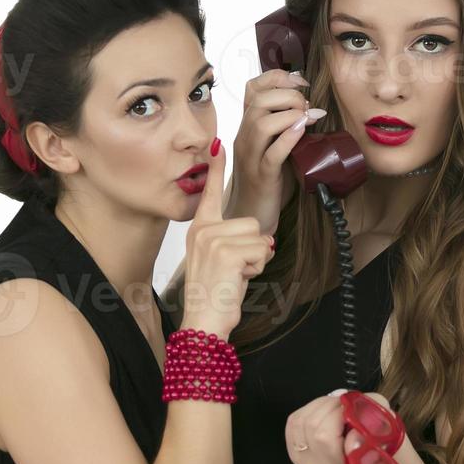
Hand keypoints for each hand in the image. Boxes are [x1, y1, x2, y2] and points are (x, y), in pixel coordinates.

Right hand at [180, 139, 274, 338]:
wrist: (204, 320)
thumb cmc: (216, 293)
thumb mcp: (221, 260)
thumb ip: (233, 241)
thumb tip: (263, 238)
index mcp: (200, 228)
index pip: (210, 193)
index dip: (215, 168)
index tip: (217, 143)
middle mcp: (202, 229)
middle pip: (251, 221)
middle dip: (254, 248)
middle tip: (236, 269)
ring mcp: (212, 239)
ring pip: (257, 234)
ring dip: (257, 258)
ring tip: (237, 274)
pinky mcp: (225, 251)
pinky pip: (259, 249)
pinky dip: (256, 267)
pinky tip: (238, 279)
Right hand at [231, 69, 323, 234]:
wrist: (252, 215)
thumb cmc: (267, 179)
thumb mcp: (272, 146)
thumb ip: (282, 127)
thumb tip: (310, 108)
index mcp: (247, 128)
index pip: (252, 88)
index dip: (278, 77)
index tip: (301, 83)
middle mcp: (245, 138)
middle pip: (258, 100)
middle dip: (288, 94)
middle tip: (307, 105)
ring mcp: (251, 157)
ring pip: (262, 123)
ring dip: (290, 113)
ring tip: (308, 118)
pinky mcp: (263, 176)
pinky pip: (273, 152)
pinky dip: (290, 137)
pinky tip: (304, 130)